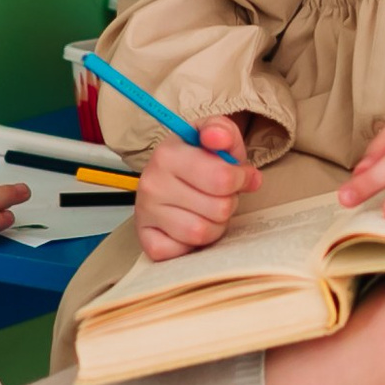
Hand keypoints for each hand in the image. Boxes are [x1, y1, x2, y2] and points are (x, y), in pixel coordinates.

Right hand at [133, 117, 257, 263]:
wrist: (170, 176)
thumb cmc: (199, 159)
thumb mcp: (216, 136)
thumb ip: (224, 132)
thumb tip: (218, 138)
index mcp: (167, 154)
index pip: (222, 178)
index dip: (239, 179)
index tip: (237, 176)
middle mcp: (151, 183)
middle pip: (218, 208)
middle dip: (227, 203)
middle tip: (219, 194)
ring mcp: (145, 213)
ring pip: (202, 233)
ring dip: (214, 225)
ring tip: (207, 210)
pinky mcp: (146, 240)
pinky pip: (184, 251)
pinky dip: (193, 244)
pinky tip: (190, 225)